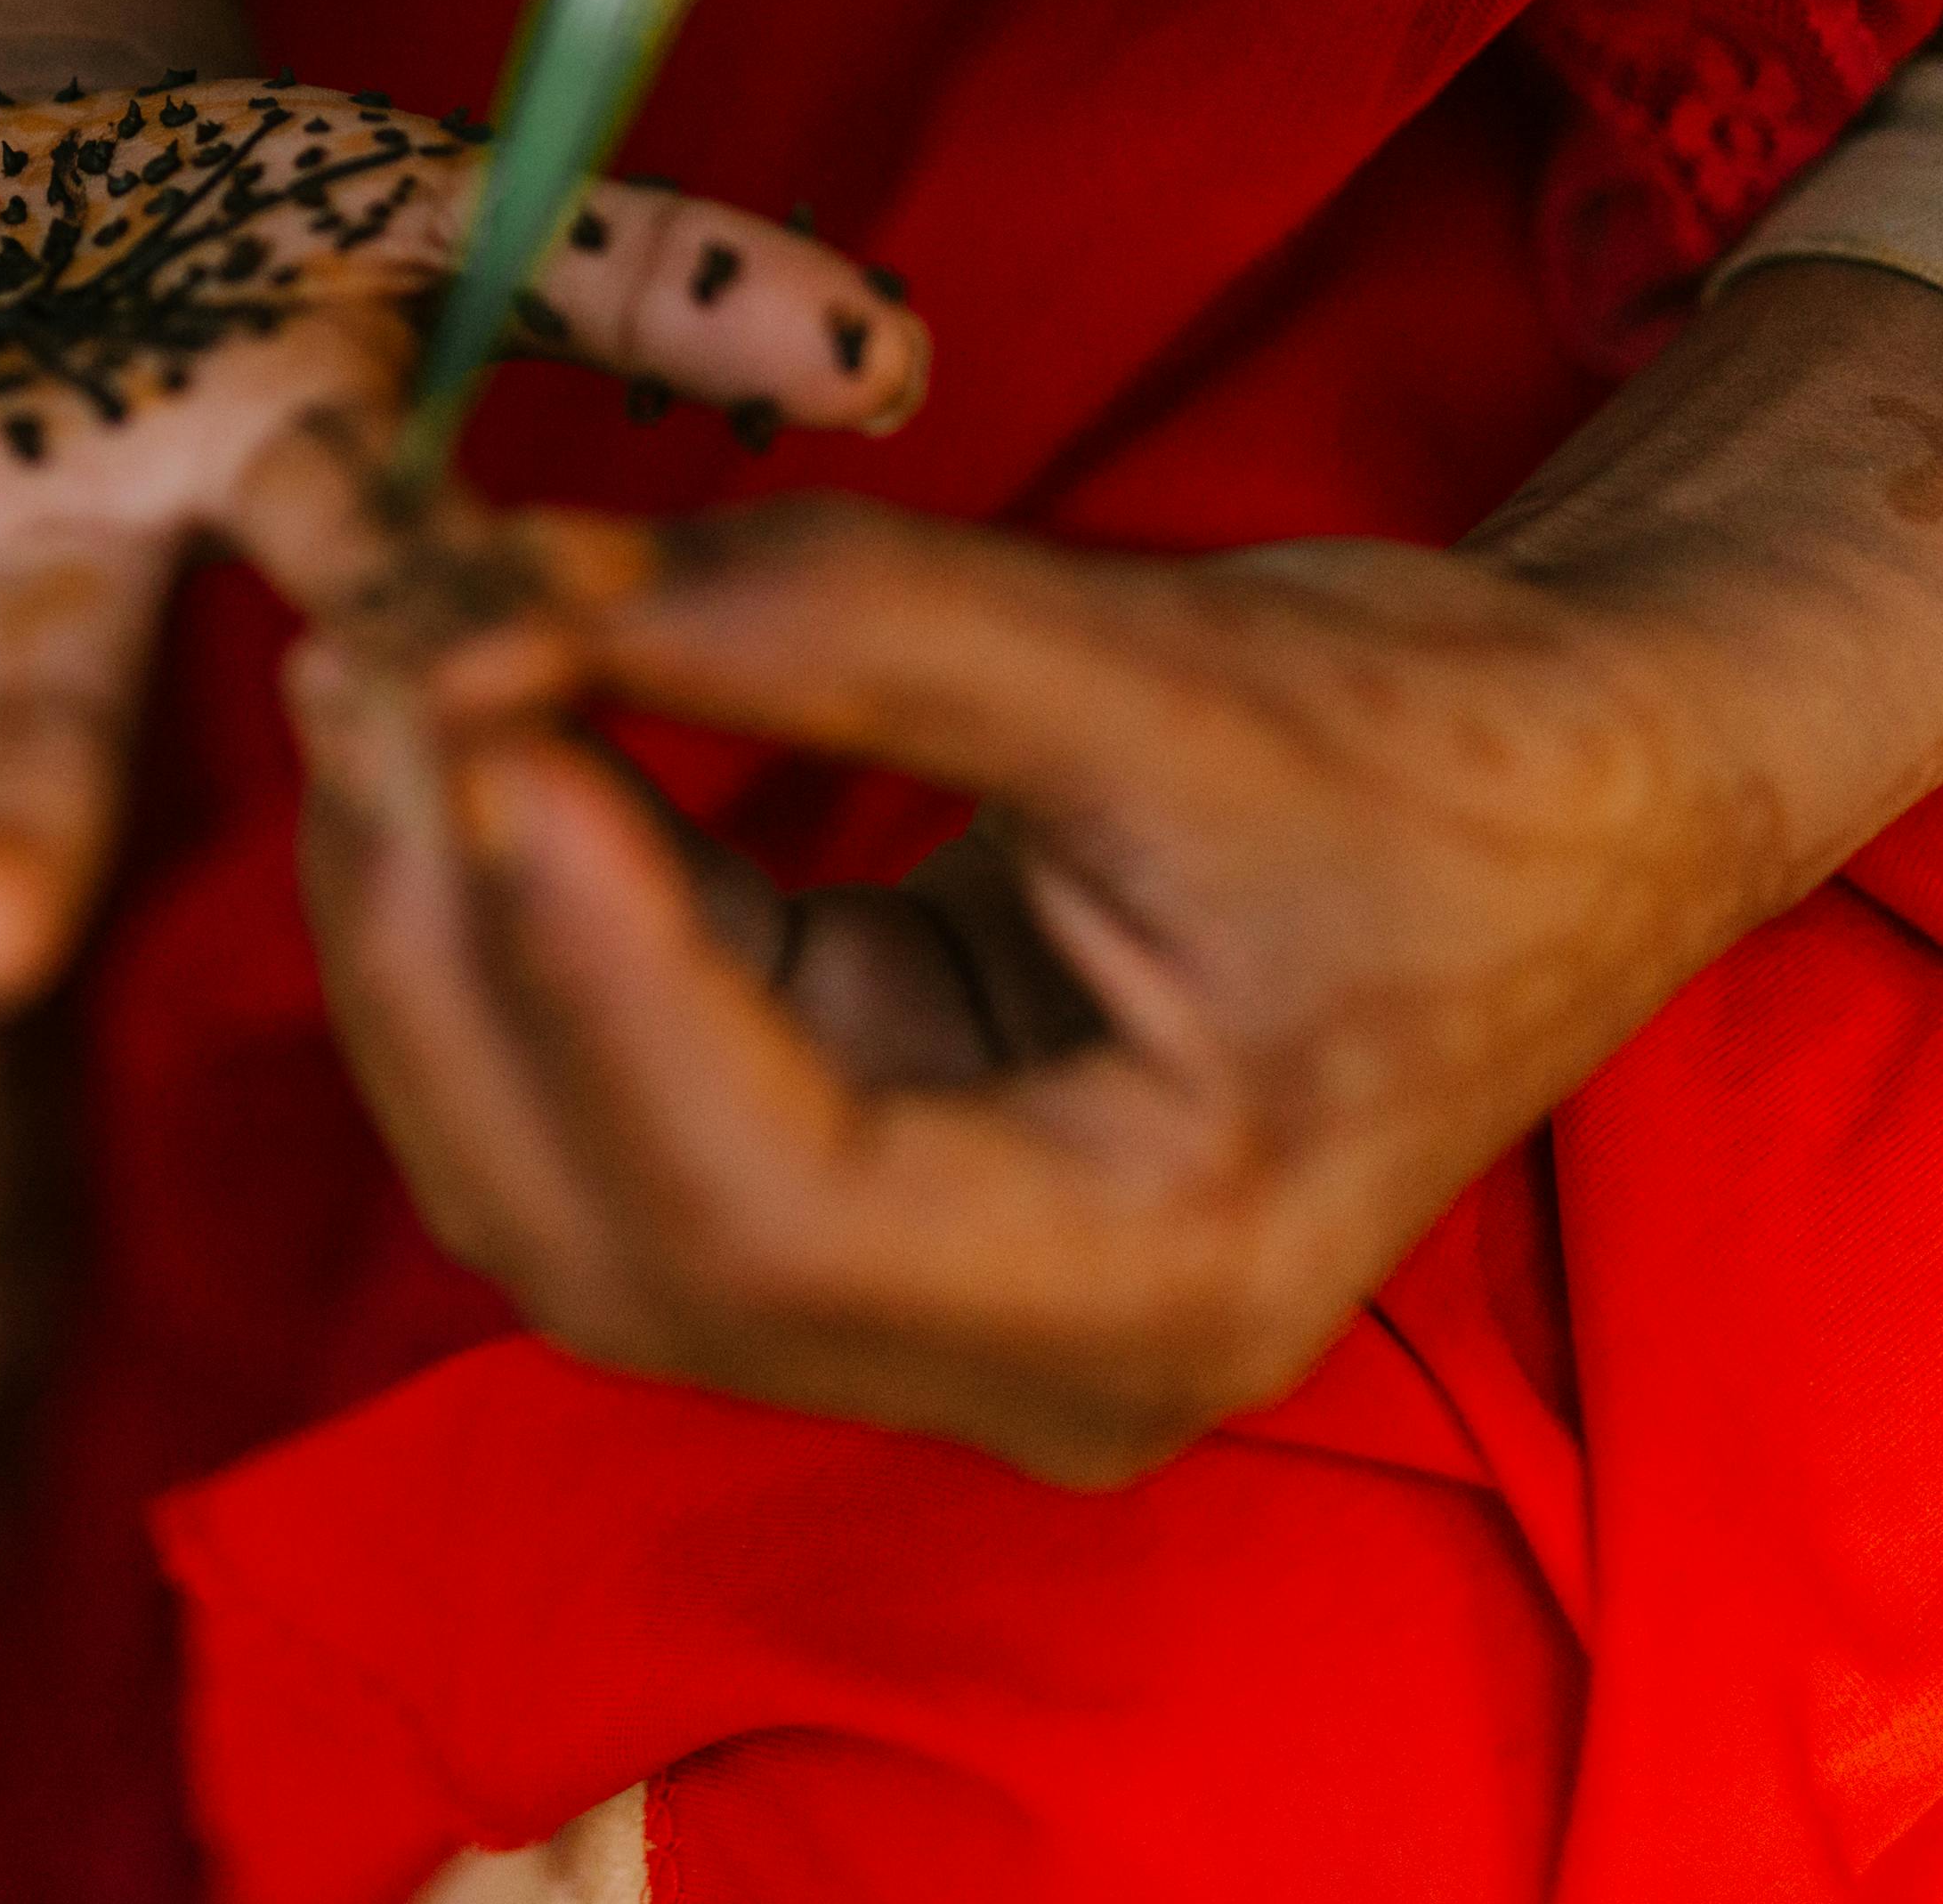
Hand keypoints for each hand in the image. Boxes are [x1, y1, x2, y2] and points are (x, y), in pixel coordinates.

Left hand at [0, 76, 925, 1008]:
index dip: (421, 658)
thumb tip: (902, 360)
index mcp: (270, 494)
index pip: (371, 595)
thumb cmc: (279, 224)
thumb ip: (676, 274)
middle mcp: (69, 544)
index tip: (455, 742)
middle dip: (12, 835)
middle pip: (49, 708)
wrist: (67, 161)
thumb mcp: (480, 209)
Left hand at [296, 268, 1942, 1483]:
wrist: (1585, 788)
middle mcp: (1018, 1358)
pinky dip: (515, 913)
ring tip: (373, 669)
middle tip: (357, 659)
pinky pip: (609, 1090)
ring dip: (436, 930)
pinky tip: (462, 725)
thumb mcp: (1175, 661)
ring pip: (561, 1181)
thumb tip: (508, 584)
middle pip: (610, 1231)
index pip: (770, 1207)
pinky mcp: (854, 1183)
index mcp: (1150, 1288)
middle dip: (445, 939)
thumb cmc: (1451, 746)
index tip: (470, 724)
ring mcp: (922, 1298)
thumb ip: (846, 625)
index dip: (586, 971)